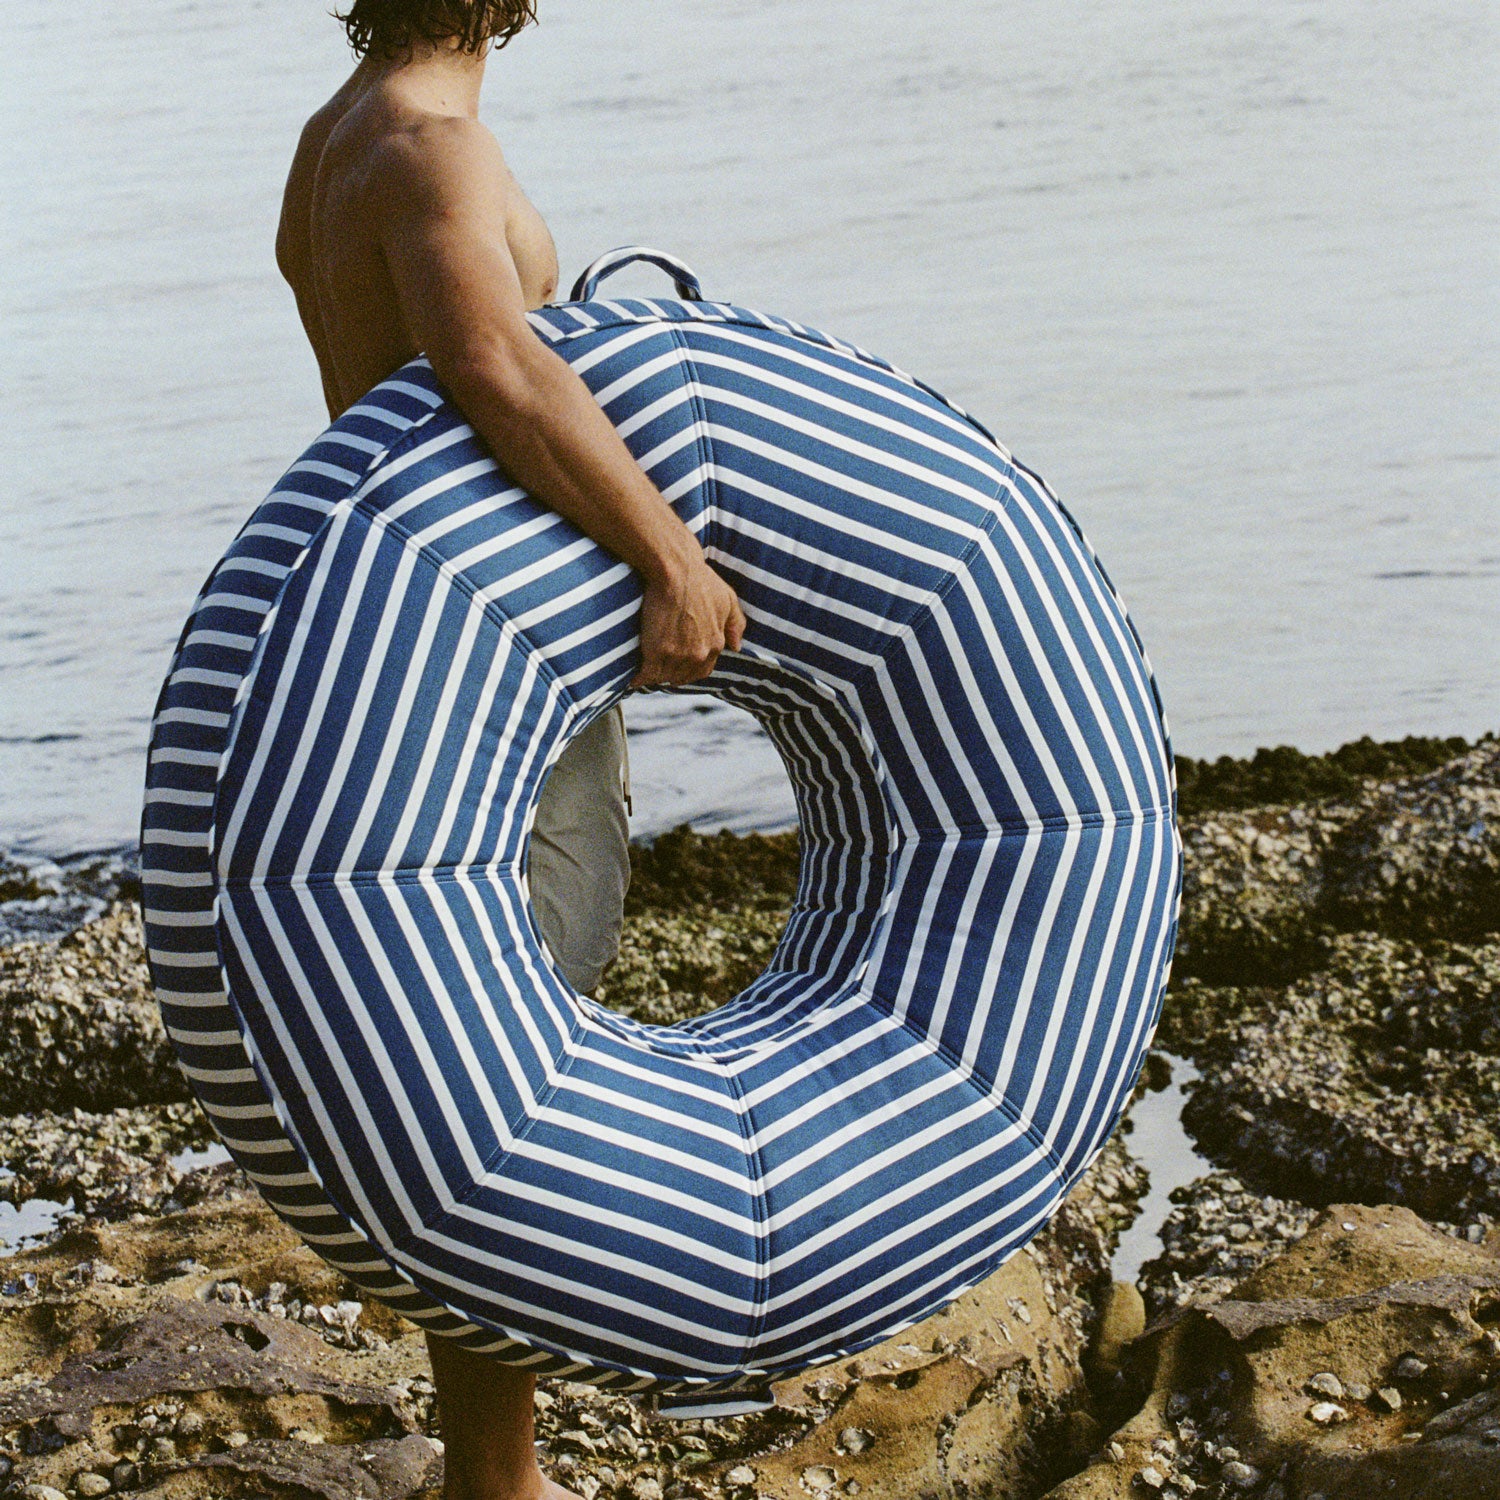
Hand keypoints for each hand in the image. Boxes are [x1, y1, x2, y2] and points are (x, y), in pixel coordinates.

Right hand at [630, 554, 746, 687]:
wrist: (676, 570)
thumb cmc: (700, 579)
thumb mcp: (728, 599)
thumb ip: (735, 625)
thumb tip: (737, 646)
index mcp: (716, 644)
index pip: (702, 671)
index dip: (687, 668)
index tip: (676, 663)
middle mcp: (699, 655)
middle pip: (681, 677)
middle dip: (670, 673)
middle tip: (658, 666)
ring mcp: (678, 656)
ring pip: (663, 677)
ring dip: (654, 676)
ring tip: (643, 671)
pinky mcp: (657, 652)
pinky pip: (646, 675)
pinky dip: (638, 678)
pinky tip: (633, 678)